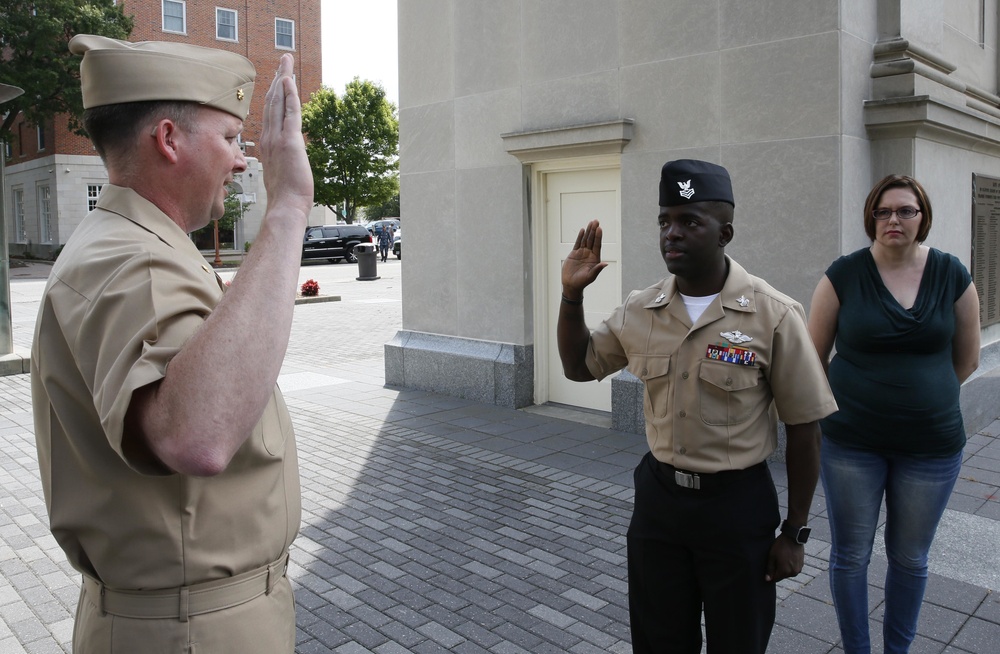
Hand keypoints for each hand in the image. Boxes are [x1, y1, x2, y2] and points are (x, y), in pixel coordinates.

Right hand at [259, 53, 313, 219]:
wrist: (285, 207)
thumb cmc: (285, 197)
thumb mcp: (281, 173)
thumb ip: (281, 161)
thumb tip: (286, 161)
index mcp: (268, 144)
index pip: (270, 113)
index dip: (274, 93)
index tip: (278, 79)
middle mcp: (269, 137)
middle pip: (272, 101)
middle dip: (279, 79)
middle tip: (284, 61)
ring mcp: (278, 138)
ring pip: (279, 102)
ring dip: (284, 79)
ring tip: (287, 62)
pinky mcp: (290, 141)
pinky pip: (290, 113)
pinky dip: (290, 95)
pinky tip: (289, 80)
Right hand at [562, 220, 608, 295]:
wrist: (571, 284)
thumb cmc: (582, 282)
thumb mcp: (591, 276)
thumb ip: (597, 269)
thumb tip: (605, 264)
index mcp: (595, 258)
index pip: (597, 245)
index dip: (598, 237)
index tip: (599, 229)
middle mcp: (589, 254)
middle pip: (592, 240)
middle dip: (594, 231)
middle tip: (596, 221)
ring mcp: (582, 253)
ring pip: (586, 240)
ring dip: (588, 231)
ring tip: (591, 223)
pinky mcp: (574, 253)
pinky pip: (578, 243)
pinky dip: (580, 237)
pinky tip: (582, 230)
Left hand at [765, 535, 803, 582]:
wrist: (793, 538)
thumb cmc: (781, 546)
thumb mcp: (772, 556)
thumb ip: (770, 569)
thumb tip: (767, 579)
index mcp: (784, 572)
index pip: (775, 579)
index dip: (771, 574)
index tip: (770, 566)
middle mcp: (793, 573)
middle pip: (782, 576)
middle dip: (778, 570)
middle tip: (776, 559)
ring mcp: (798, 569)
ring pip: (788, 573)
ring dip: (785, 568)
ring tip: (783, 558)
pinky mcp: (802, 565)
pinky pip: (794, 569)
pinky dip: (790, 565)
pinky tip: (788, 557)